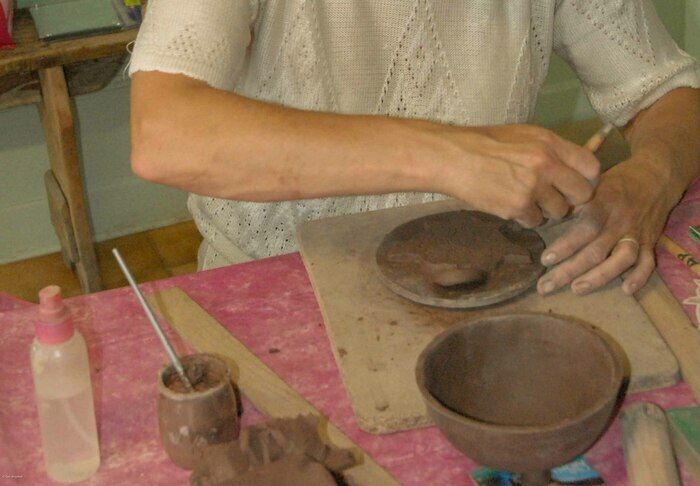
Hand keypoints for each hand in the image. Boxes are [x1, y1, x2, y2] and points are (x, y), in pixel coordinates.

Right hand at [437, 124, 599, 227]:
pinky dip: (525, 218)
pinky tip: (510, 206)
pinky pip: (535, 222)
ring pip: (559, 212)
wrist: (452, 158)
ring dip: (546, 211)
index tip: (574, 184)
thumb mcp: (522, 136)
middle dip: (571, 200)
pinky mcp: (517, 207)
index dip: (585, 179)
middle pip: (582, 194)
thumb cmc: (482, 144)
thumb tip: (569, 168)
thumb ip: (548, 150)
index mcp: (549, 143)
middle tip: (555, 199)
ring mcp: (533, 187)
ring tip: (525, 200)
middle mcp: (546, 164)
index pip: (591, 166)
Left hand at [536, 156, 682, 295]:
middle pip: (596, 250)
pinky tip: (625, 290)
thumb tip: (542, 220)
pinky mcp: (650, 242)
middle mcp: (620, 221)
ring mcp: (636, 233)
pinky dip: (639, 277)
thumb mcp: (590, 185)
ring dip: (600, 276)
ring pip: (622, 259)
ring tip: (577, 289)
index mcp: (602, 205)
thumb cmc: (614, 183)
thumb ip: (570, 205)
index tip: (545, 260)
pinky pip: (648, 262)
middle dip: (570, 270)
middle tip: (545, 286)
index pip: (585, 228)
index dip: (566, 245)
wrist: (656, 175)